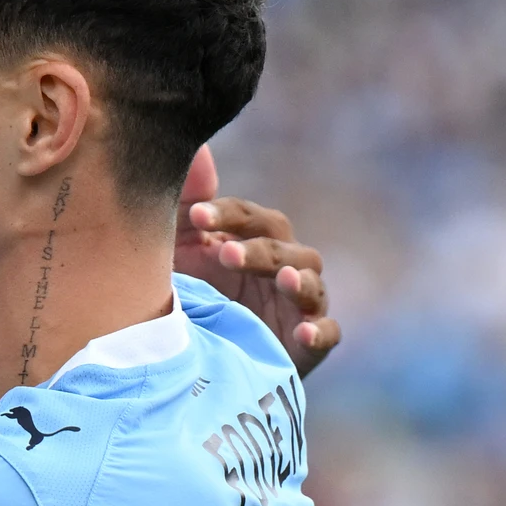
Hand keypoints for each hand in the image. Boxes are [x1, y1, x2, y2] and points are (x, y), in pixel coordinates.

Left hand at [173, 146, 340, 376]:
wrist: (190, 358)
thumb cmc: (190, 292)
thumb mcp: (179, 249)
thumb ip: (187, 202)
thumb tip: (198, 148)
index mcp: (254, 241)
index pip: (250, 218)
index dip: (227, 215)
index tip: (195, 217)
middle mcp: (283, 268)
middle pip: (283, 248)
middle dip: (257, 250)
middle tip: (224, 253)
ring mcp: (298, 306)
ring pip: (311, 285)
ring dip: (298, 281)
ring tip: (282, 279)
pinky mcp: (307, 345)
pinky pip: (326, 335)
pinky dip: (319, 331)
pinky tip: (303, 331)